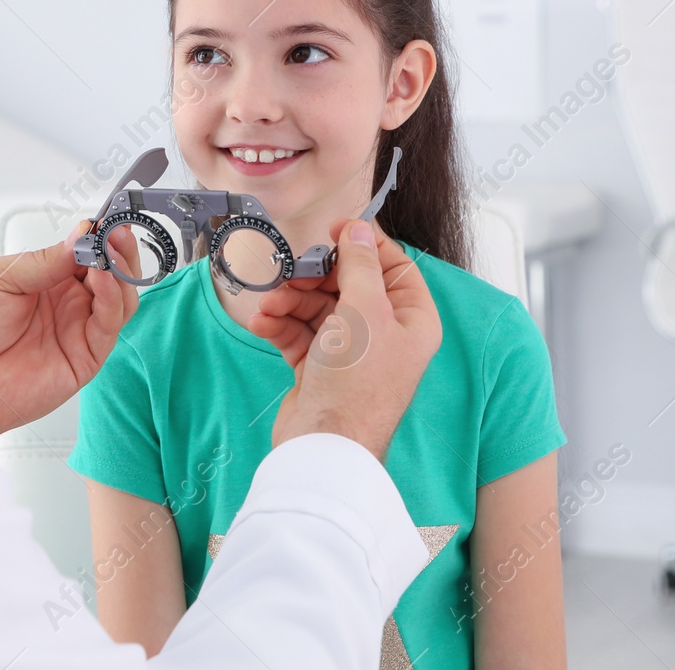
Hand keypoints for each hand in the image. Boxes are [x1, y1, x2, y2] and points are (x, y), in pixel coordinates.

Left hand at [0, 220, 138, 439]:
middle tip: (118, 230)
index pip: (87, 253)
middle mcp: (68, 304)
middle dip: (119, 249)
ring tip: (110, 249)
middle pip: (112, 273)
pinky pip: (110, 325)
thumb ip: (43, 260)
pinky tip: (103, 277)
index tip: (107, 218)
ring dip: (122, 271)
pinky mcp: (85, 358)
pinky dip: (113, 298)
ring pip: (120, 298)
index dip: (100, 235)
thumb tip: (81, 236)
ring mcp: (79, 330)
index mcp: (47, 281)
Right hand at [245, 219, 441, 461]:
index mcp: (411, 319)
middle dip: (314, 279)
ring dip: (290, 302)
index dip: (363, 245)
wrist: (325, 445)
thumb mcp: (364, 310)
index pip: (392, 267)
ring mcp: (351, 352)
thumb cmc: (356, 380)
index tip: (332, 231)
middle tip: (291, 274)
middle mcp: (385, 334)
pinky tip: (263, 324)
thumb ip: (360, 264)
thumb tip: (359, 228)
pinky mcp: (320, 367)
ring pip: (318, 308)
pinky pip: (299, 333)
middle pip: (347, 284)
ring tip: (270, 307)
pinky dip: (280, 325)